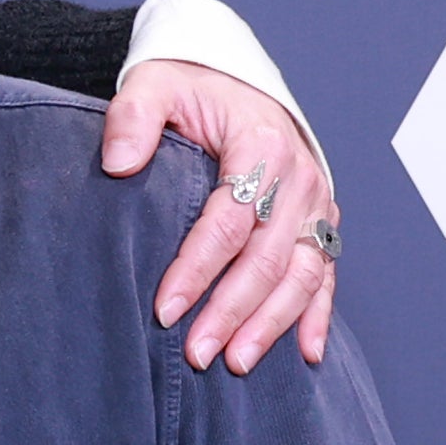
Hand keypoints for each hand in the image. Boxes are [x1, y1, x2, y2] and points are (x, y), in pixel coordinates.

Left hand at [100, 64, 337, 372]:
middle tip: (196, 354)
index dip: (196, 269)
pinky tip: (306, 354)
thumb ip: (134, 117)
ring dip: (272, 324)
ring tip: (237, 363)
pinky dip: (318, 315)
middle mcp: (298, 178)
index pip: (227, 222)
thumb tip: (118, 164)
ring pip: (302, 274)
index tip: (164, 309)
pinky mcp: (322, 222)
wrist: (235, 81)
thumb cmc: (193, 88)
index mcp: (261, 145)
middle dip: (232, 312)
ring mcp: (316, 203)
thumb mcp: (154, 85)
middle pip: (267, 258)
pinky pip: (326, 273)